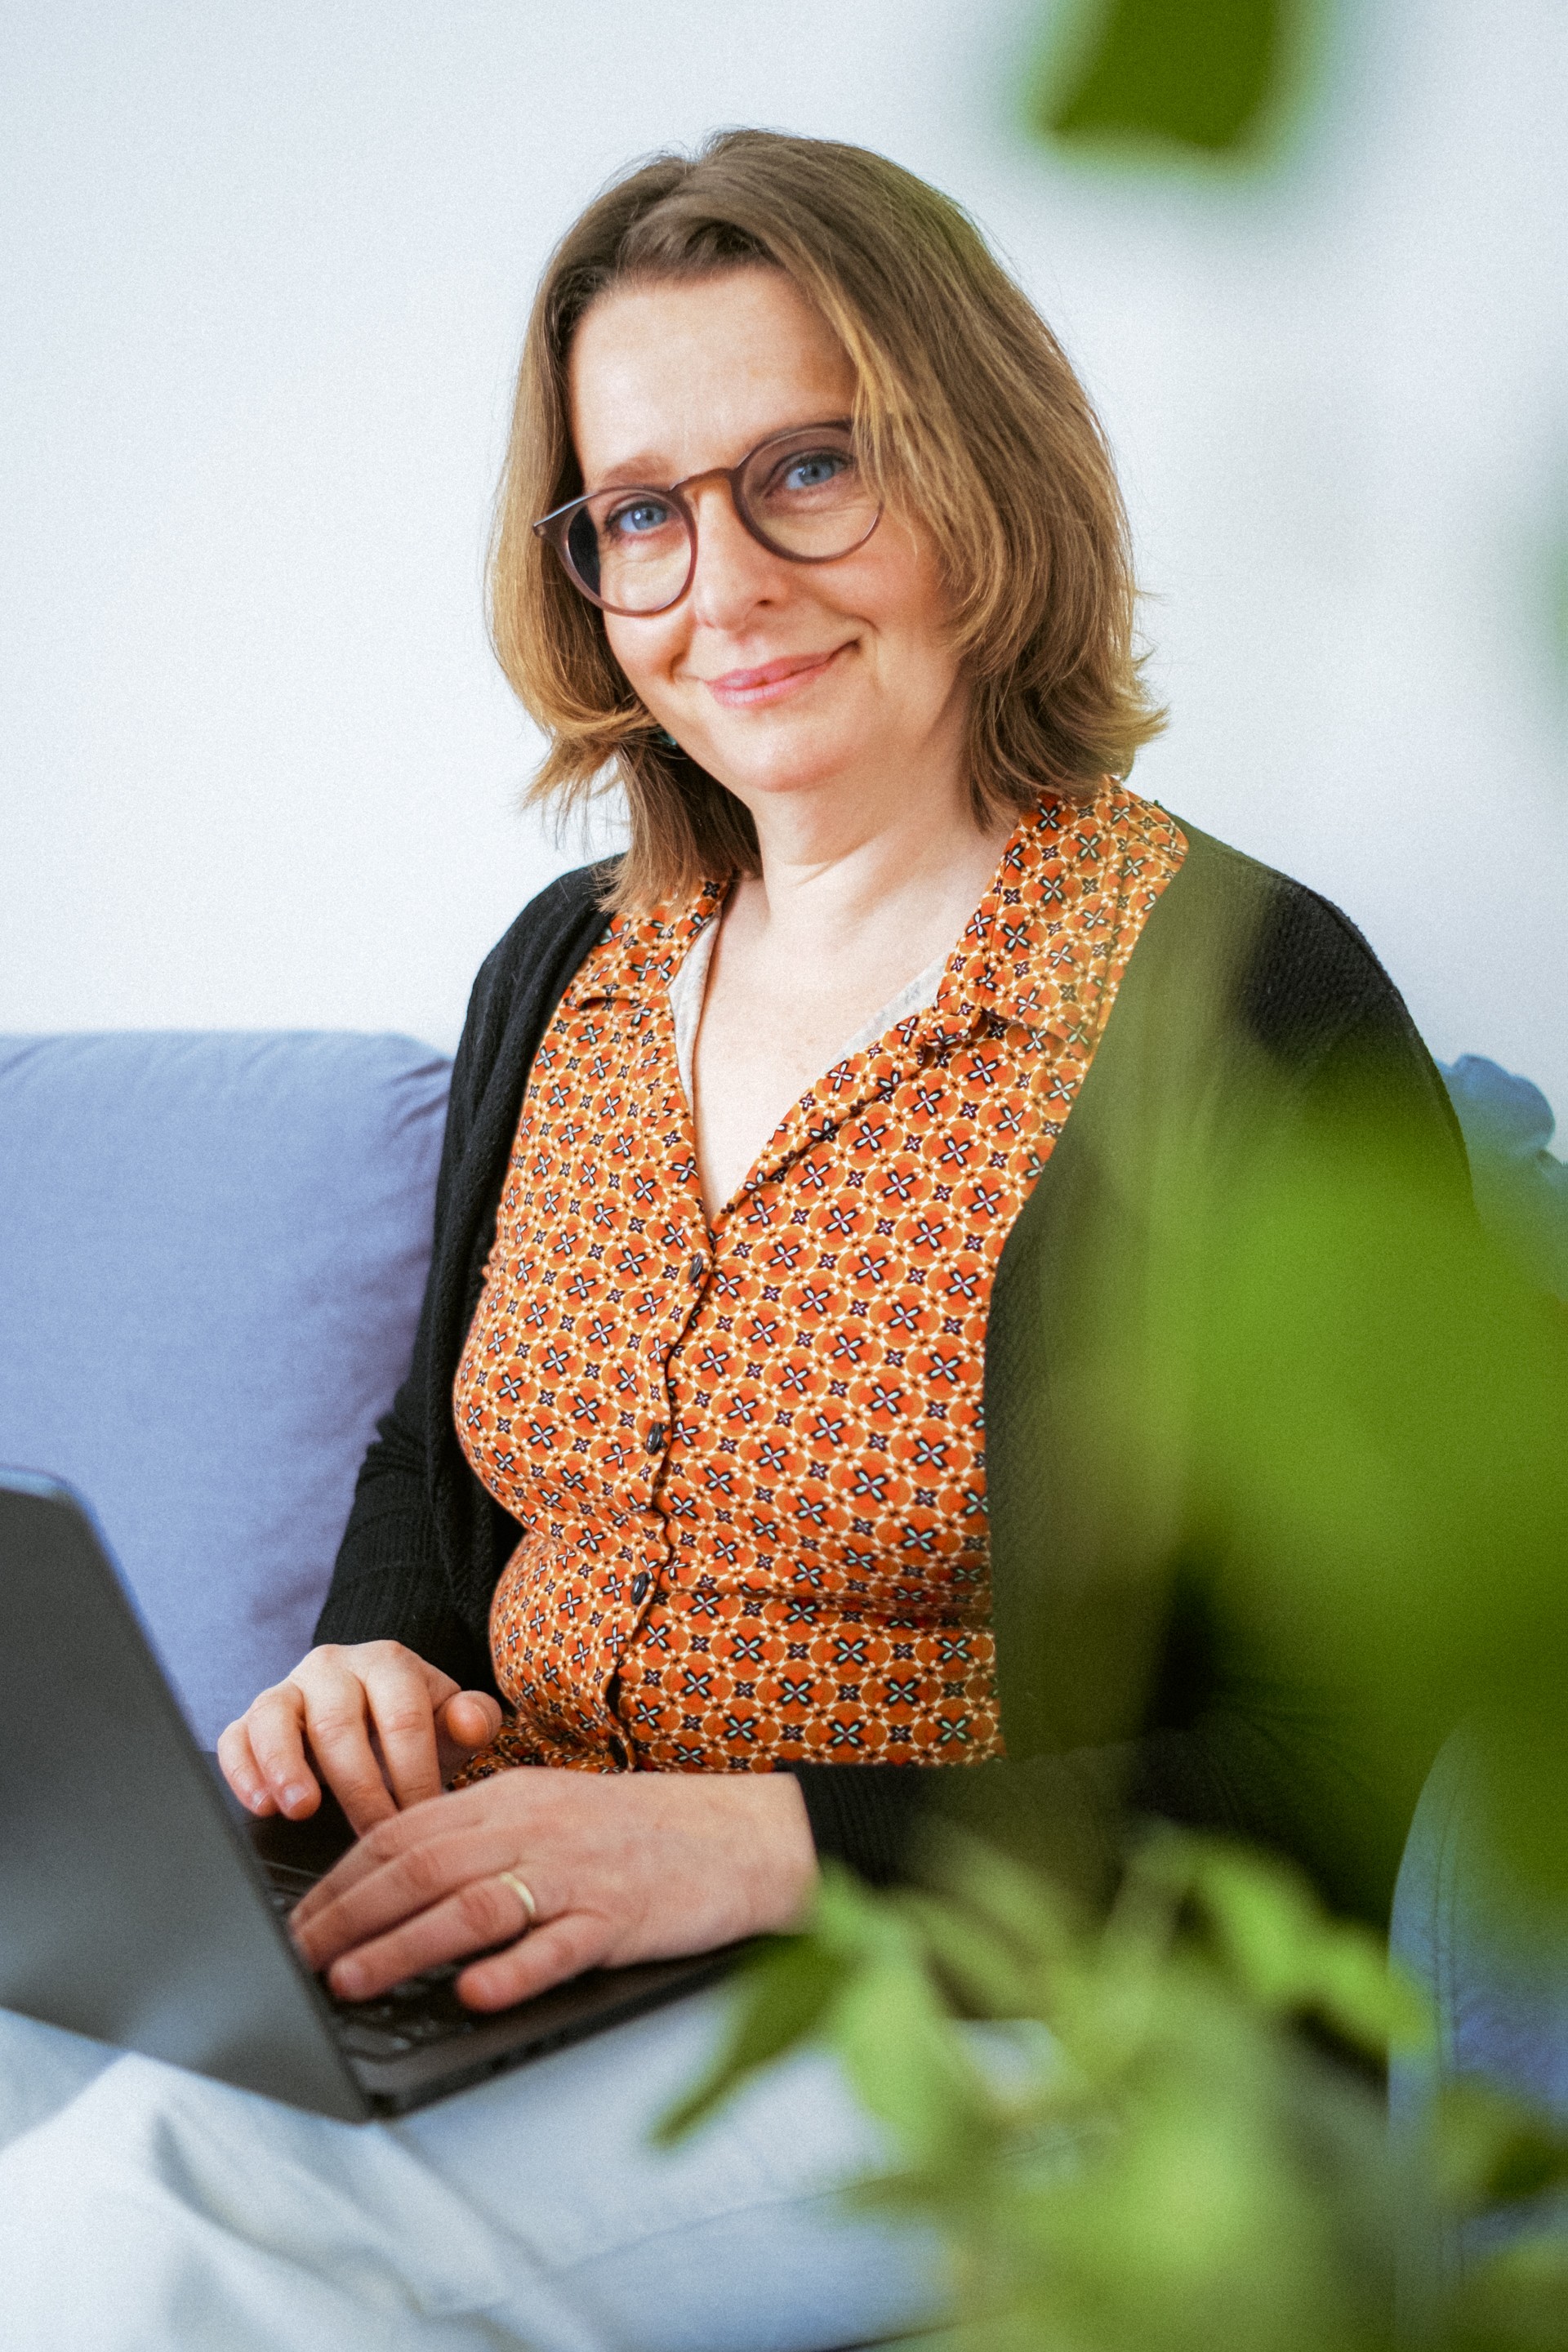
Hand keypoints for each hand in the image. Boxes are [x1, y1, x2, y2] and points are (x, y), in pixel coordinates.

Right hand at [217, 1642, 503, 1833]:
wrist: (369, 1714)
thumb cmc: (415, 1727)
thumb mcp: (451, 1722)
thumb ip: (472, 1719)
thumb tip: (472, 1722)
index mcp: (389, 1663)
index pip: (402, 1717)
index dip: (413, 1772)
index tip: (421, 1821)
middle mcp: (333, 1667)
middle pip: (338, 1722)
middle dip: (357, 1786)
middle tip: (372, 1835)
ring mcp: (288, 1689)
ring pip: (275, 1717)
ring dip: (286, 1766)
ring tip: (300, 1809)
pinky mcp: (251, 1717)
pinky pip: (236, 1736)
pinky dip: (242, 1770)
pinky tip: (260, 1805)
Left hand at [288, 1767, 817, 2008]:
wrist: (745, 1833)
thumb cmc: (639, 1832)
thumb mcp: (549, 1813)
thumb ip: (479, 1839)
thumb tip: (392, 1882)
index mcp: (509, 1798)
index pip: (403, 1833)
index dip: (340, 1878)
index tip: (295, 1921)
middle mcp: (533, 1827)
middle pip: (420, 1867)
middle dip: (346, 1916)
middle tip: (294, 1958)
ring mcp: (577, 1873)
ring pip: (472, 1905)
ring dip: (401, 1946)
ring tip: (348, 1982)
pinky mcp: (620, 1917)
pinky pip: (557, 1945)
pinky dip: (511, 1971)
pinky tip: (473, 1994)